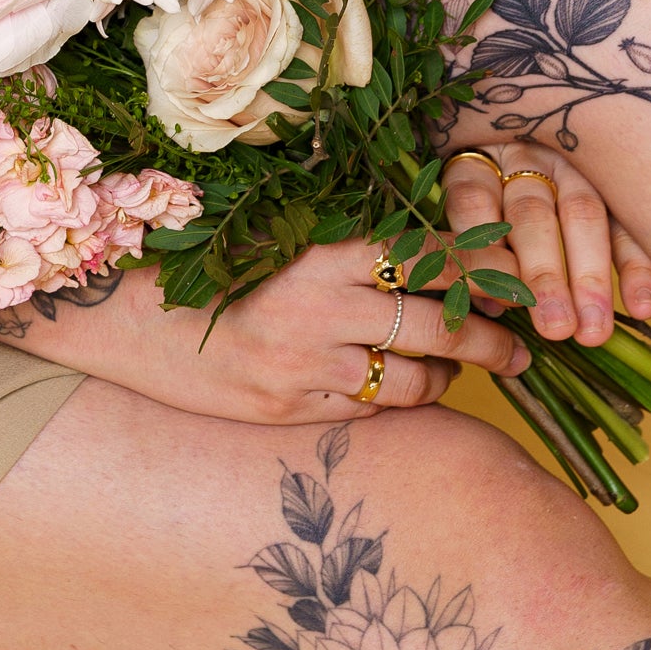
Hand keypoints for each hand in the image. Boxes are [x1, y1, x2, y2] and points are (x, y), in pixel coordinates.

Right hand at [0, 237, 530, 424]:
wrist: (126, 320)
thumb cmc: (202, 268)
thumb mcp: (272, 237)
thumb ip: (339, 244)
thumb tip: (423, 246)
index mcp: (319, 252)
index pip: (426, 257)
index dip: (479, 269)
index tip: (512, 275)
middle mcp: (321, 310)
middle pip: (440, 326)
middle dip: (494, 339)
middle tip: (524, 346)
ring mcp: (308, 367)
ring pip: (416, 382)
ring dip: (448, 378)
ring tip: (457, 372)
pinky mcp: (293, 410)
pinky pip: (369, 411)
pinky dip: (394, 402)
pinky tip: (395, 390)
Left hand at [439, 143, 650, 344]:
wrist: (529, 133)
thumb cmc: (485, 191)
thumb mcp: (466, 203)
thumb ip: (471, 247)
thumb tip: (490, 307)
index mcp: (477, 161)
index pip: (473, 199)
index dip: (484, 248)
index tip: (496, 302)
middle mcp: (525, 157)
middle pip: (531, 213)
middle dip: (544, 274)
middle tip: (555, 327)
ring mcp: (573, 165)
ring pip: (583, 215)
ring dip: (590, 277)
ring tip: (594, 330)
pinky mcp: (613, 182)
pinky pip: (628, 224)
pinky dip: (637, 266)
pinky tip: (642, 307)